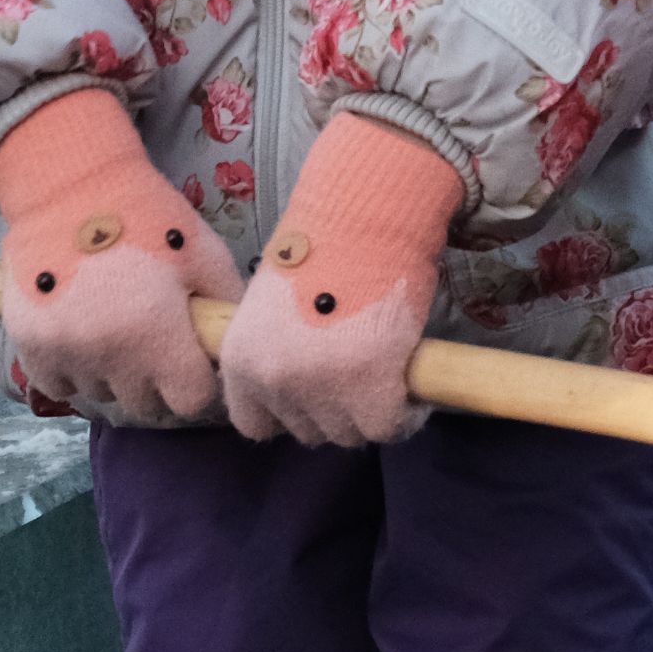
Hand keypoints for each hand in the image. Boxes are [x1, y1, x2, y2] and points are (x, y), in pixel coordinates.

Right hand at [0, 90, 238, 426]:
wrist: (70, 185)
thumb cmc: (147, 216)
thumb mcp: (205, 254)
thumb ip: (227, 308)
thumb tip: (237, 350)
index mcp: (157, 333)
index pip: (190, 401)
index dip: (197, 381)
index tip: (192, 360)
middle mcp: (109, 353)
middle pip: (144, 405)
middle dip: (155, 382)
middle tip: (153, 342)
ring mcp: (65, 352)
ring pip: (100, 395)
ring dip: (112, 376)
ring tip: (115, 330)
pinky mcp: (30, 344)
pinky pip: (57, 385)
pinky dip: (71, 371)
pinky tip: (82, 338)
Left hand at [219, 113, 460, 447]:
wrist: (364, 217)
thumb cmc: (325, 250)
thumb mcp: (275, 309)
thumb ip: (279, 351)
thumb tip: (303, 389)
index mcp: (240, 359)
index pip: (255, 424)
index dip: (288, 413)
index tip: (314, 394)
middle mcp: (272, 379)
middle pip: (308, 430)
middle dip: (334, 409)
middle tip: (359, 376)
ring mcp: (320, 387)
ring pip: (348, 434)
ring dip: (370, 414)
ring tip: (387, 378)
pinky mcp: (369, 388)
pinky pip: (387, 428)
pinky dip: (405, 415)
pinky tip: (412, 391)